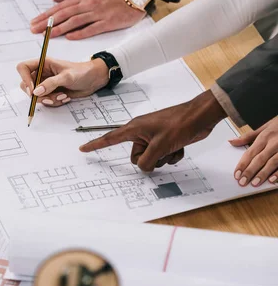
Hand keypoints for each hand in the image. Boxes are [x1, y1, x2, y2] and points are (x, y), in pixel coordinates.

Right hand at [17, 57, 108, 105]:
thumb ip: (51, 84)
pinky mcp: (51, 93)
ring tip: (63, 96)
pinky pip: (46, 101)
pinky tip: (65, 97)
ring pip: (36, 96)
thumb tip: (36, 92)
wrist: (93, 80)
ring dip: (49, 99)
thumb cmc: (82, 72)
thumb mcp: (67, 76)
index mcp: (43, 64)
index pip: (23, 68)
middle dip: (37, 95)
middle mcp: (42, 74)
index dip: (24, 79)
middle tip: (49, 98)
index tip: (33, 90)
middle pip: (26, 86)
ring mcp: (46, 84)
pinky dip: (54, 102)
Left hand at [30, 0, 143, 39]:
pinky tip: (69, 37)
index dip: (46, 15)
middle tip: (35, 29)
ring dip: (60, 28)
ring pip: (75, 21)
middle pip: (64, 14)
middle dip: (48, 22)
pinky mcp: (107, 22)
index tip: (34, 22)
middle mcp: (87, 4)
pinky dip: (80, 33)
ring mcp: (97, 13)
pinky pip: (91, 28)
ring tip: (48, 35)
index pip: (60, 7)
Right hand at [80, 91, 225, 170]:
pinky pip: (162, 156)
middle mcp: (142, 133)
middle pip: (136, 157)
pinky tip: (180, 147)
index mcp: (135, 129)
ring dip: (163, 158)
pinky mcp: (165, 141)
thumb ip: (147, 161)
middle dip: (150, 159)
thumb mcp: (160, 146)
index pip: (110, 138)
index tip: (83, 148)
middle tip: (161, 150)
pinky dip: (171, 155)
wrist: (201, 117)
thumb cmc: (180, 124)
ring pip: (151, 159)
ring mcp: (154, 137)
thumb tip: (144, 168)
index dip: (96, 145)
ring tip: (173, 147)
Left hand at [230, 117, 277, 186]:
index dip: (243, 164)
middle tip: (242, 182)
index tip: (236, 174)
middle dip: (250, 171)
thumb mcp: (264, 127)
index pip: (250, 152)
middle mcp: (273, 143)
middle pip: (260, 159)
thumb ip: (248, 137)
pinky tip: (273, 180)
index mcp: (265, 137)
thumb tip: (231, 141)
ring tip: (255, 183)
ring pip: (272, 162)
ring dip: (263, 174)